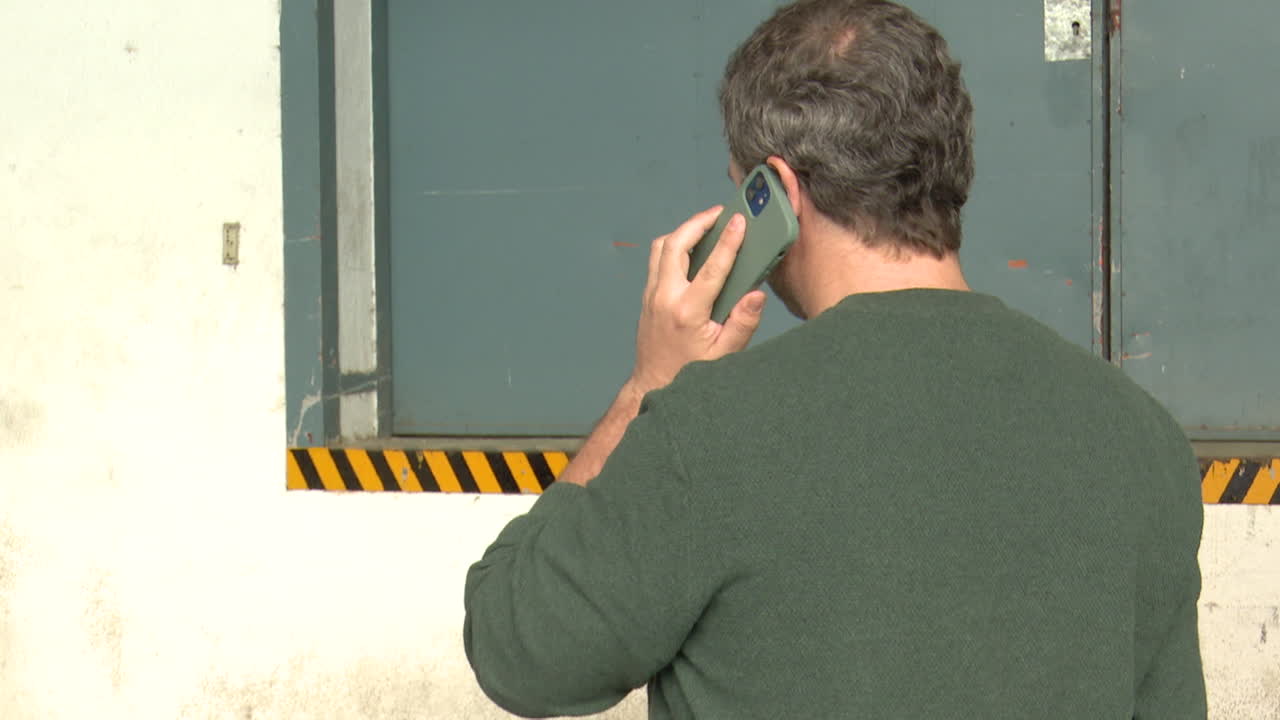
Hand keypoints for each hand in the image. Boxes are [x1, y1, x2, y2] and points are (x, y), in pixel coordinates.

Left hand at [628, 205, 766, 395]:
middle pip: (675, 244)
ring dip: (683, 231)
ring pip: (661, 248)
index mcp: (687, 311)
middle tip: (720, 214)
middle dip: (698, 222)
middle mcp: (664, 297)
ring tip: (706, 225)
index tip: (739, 222)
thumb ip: (742, 323)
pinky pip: (657, 260)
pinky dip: (674, 246)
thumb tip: (756, 295)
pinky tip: (692, 247)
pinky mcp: (648, 297)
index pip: (711, 267)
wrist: (653, 385)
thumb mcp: (724, 355)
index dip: (728, 241)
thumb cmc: (689, 373)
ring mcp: (652, 295)